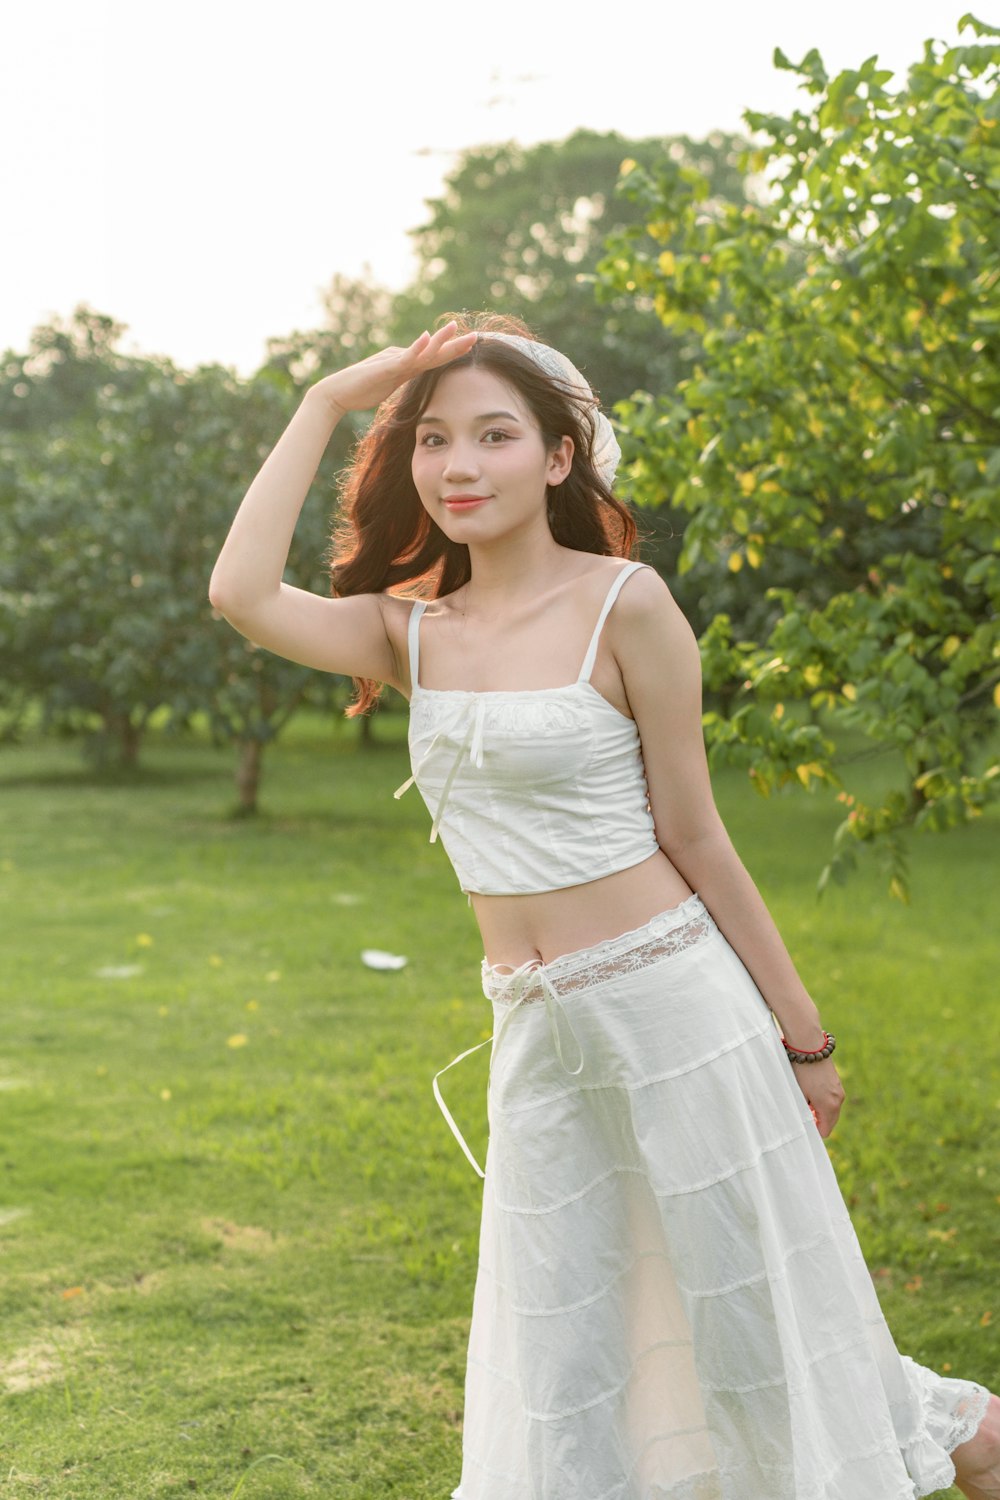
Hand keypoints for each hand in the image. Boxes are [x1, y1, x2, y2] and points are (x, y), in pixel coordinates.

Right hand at [311, 322, 477, 416]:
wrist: (336, 394)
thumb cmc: (361, 391)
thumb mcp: (389, 386)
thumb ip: (403, 379)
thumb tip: (415, 379)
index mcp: (405, 364)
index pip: (434, 359)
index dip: (453, 353)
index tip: (471, 347)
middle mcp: (401, 357)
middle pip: (434, 352)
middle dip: (455, 344)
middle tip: (477, 336)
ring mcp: (393, 360)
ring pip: (422, 351)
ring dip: (440, 340)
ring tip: (455, 328)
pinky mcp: (384, 367)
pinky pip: (404, 357)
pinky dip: (416, 348)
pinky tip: (427, 338)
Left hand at [791, 1057, 844, 1137]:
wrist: (808, 1046)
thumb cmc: (801, 1071)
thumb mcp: (800, 1094)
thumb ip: (805, 1112)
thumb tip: (808, 1124)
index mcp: (830, 1106)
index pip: (825, 1131)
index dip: (814, 1131)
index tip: (803, 1125)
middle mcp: (838, 1100)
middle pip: (830, 1122)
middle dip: (817, 1121)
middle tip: (802, 1112)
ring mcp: (839, 1091)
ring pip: (831, 1111)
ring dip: (820, 1111)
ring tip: (805, 1100)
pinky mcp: (837, 1083)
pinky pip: (832, 1100)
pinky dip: (823, 1102)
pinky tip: (810, 1093)